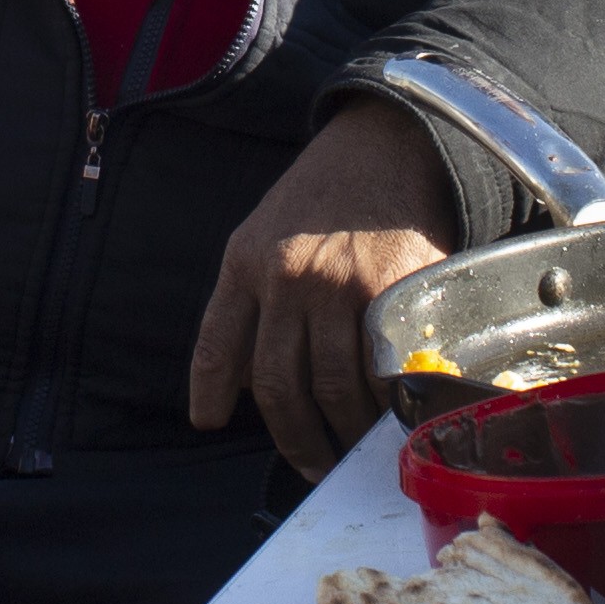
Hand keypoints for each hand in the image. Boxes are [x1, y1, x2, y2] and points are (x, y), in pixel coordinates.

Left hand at [187, 96, 460, 477]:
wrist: (392, 139)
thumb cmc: (330, 190)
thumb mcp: (269, 227)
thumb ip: (254, 295)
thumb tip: (253, 382)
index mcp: (247, 260)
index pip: (217, 342)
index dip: (210, 390)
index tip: (209, 420)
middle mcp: (287, 278)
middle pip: (279, 384)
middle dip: (293, 437)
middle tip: (310, 464)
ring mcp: (342, 288)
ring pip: (332, 387)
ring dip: (342, 433)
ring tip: (352, 450)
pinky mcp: (395, 293)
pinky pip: (384, 370)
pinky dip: (386, 406)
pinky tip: (389, 420)